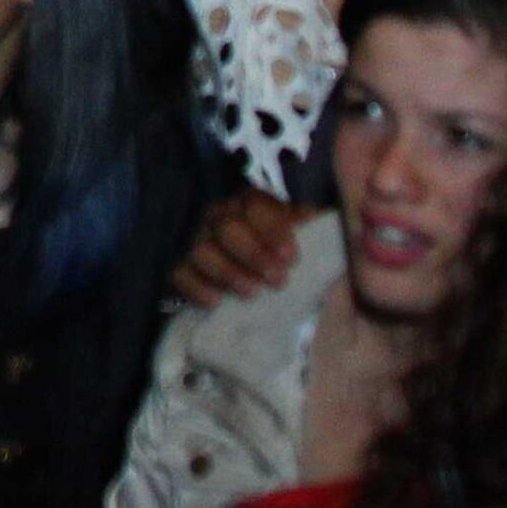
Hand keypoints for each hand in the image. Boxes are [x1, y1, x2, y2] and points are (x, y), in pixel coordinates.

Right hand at [165, 189, 312, 309]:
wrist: (268, 288)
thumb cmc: (290, 260)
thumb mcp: (310, 241)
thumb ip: (317, 229)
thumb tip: (326, 223)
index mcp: (253, 205)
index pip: (256, 205)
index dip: (272, 229)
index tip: (291, 258)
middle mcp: (221, 216)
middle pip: (227, 226)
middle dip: (253, 254)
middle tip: (277, 280)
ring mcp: (197, 241)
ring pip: (201, 250)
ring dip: (227, 272)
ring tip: (251, 294)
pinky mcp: (182, 268)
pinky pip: (180, 273)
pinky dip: (195, 287)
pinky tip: (216, 302)